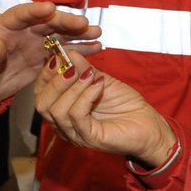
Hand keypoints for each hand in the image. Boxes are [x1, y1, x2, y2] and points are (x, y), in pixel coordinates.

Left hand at [0, 1, 100, 106]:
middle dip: (65, 22)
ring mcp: (34, 44)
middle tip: (84, 23)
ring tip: (97, 33)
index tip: (51, 8)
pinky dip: (79, 50)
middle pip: (46, 22)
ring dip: (78, 34)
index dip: (35, 11)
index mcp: (3, 28)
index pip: (20, 15)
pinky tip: (95, 48)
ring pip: (59, 35)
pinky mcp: (43, 59)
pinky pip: (63, 53)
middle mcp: (22, 32)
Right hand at [35, 49, 177, 167]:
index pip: (41, 93)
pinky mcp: (88, 138)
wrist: (149, 125)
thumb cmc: (126, 105)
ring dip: (73, 87)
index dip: (46, 73)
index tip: (58, 55)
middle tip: (71, 66)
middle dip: (55, 81)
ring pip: (57, 110)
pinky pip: (76, 115)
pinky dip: (85, 96)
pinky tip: (98, 86)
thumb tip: (67, 52)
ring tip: (91, 75)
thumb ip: (82, 68)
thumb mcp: (100, 79)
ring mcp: (75, 134)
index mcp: (63, 110)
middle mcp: (64, 124)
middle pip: (42, 104)